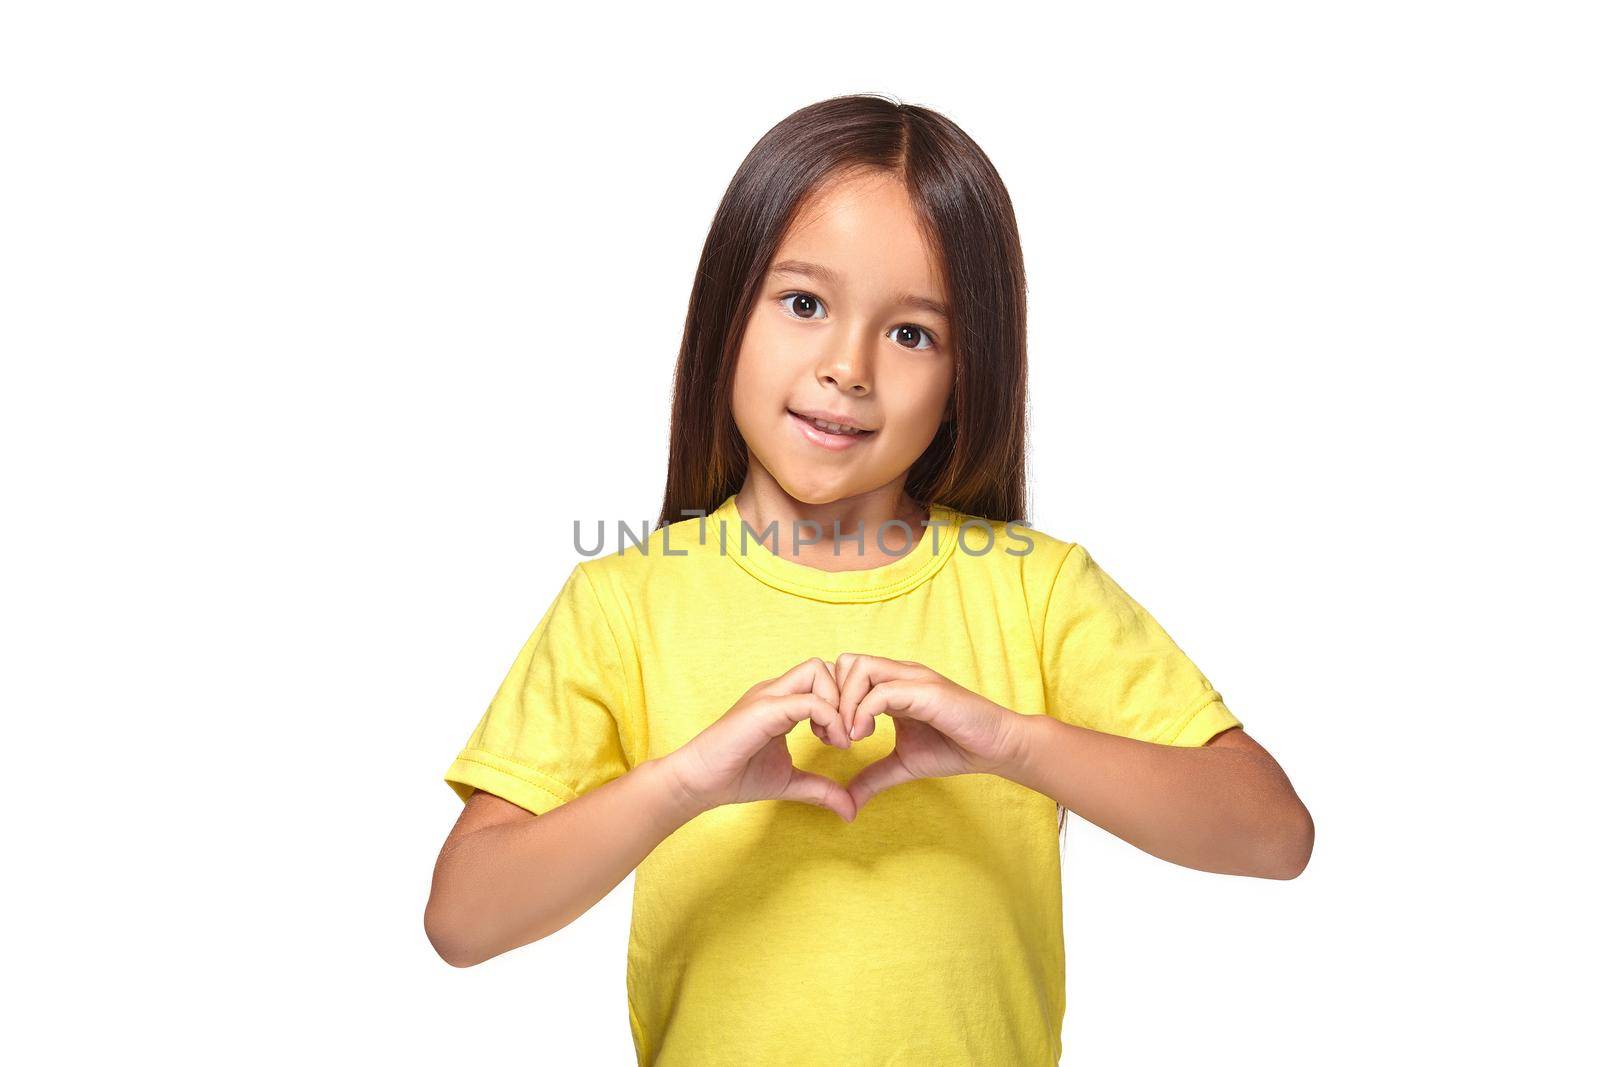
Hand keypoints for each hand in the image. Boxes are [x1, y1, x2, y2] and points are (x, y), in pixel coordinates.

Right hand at [661, 657, 858, 821]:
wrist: (697, 783)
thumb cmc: (737, 777)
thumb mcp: (790, 782)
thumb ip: (821, 789)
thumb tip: (851, 810)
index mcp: (781, 700)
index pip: (823, 678)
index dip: (843, 703)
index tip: (844, 739)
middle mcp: (776, 691)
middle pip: (824, 666)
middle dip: (845, 697)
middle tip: (845, 734)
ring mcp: (768, 696)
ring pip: (818, 671)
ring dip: (838, 704)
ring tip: (835, 739)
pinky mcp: (764, 710)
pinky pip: (809, 701)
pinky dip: (830, 719)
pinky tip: (830, 744)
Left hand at [834, 653, 1028, 810]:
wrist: (997, 747)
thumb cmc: (954, 748)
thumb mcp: (903, 764)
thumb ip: (873, 777)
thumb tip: (847, 802)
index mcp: (892, 684)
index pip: (845, 672)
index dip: (831, 701)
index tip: (832, 737)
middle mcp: (900, 674)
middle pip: (846, 662)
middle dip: (832, 698)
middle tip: (836, 736)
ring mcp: (913, 678)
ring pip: (860, 668)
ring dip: (845, 704)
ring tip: (850, 737)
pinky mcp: (926, 691)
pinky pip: (882, 691)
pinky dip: (863, 713)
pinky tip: (863, 736)